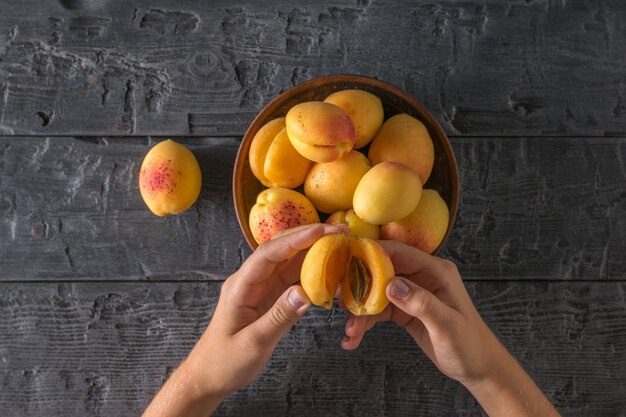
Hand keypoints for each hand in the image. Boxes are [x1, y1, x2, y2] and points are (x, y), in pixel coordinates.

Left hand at [143, 223, 345, 416]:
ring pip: (289, 261)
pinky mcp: (270, 297)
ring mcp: (261, 288)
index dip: (295, 239)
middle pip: (280, 249)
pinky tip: (329, 268)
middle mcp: (251, 280)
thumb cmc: (225, 362)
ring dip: (313, 250)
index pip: (268, 253)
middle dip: (308, 237)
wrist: (209, 377)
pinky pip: (292, 278)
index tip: (321, 231)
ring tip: (340, 243)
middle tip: (339, 231)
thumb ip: (279, 317)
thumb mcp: (253, 343)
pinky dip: (311, 271)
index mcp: (240, 286)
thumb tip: (305, 293)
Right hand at [341, 239, 498, 386]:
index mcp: (435, 271)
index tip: (346, 263)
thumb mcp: (447, 325)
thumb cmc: (470, 345)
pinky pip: (378, 311)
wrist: (478, 368)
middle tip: (341, 301)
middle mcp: (421, 277)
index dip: (370, 255)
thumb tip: (392, 285)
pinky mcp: (404, 309)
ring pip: (376, 294)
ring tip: (349, 331)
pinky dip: (365, 323)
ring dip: (360, 311)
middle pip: (381, 271)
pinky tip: (354, 338)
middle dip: (359, 286)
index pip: (397, 253)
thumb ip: (421, 303)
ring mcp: (412, 293)